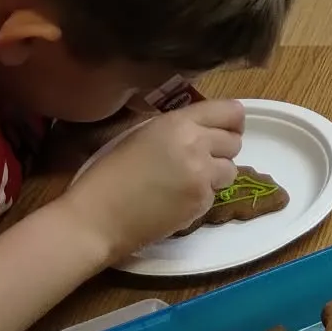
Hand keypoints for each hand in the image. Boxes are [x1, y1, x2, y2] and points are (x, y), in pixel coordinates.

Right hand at [63, 101, 245, 257]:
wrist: (96, 218)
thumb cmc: (107, 173)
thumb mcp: (141, 134)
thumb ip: (176, 127)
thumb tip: (200, 128)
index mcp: (179, 123)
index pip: (231, 111)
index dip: (231, 121)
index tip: (223, 129)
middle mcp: (197, 146)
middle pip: (235, 142)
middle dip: (222, 149)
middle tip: (200, 157)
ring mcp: (202, 177)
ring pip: (230, 170)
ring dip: (215, 174)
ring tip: (188, 180)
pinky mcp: (200, 205)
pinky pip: (214, 195)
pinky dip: (200, 197)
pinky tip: (175, 200)